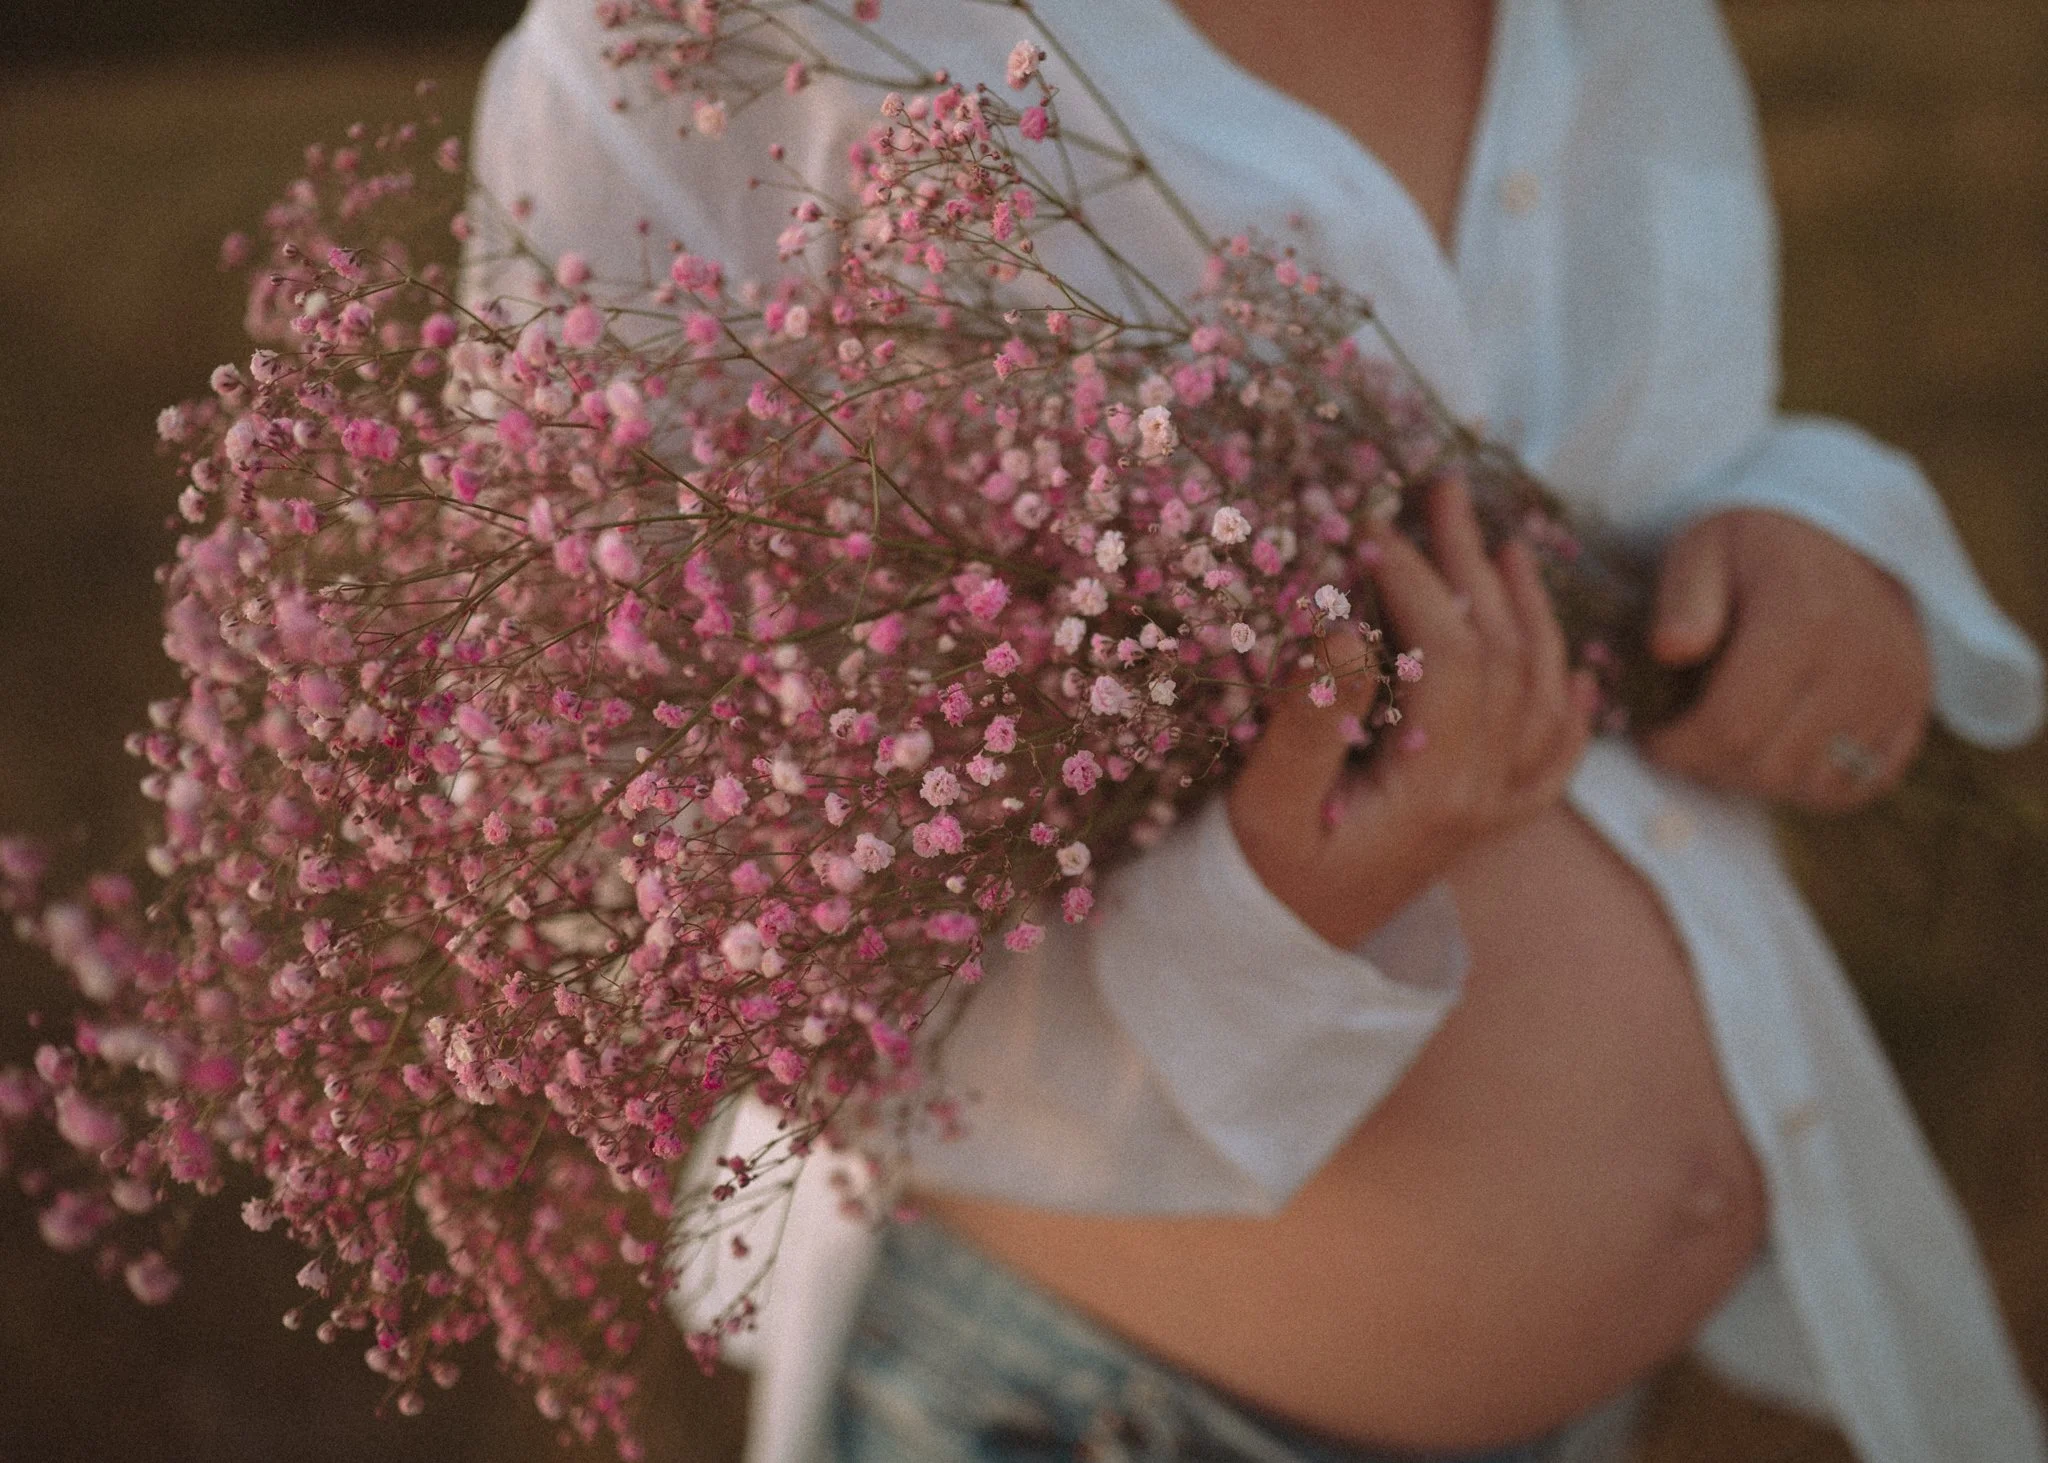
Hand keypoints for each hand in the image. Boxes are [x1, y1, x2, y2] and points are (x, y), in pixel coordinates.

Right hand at [1228, 477, 1598, 948]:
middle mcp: (1483, 793)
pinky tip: (1574, 669)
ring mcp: (1494, 808)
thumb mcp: (1267, 805)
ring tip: (1504, 544)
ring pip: (1541, 691)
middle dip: (1472, 562)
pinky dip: (1570, 706)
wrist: (1287, 958)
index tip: (1371, 527)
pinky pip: (1554, 758)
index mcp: (1435, 785)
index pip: (1450, 654)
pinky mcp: (1487, 821)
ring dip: (1527, 609)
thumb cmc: (1265, 876)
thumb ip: (1310, 723)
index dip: (1418, 580)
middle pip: (1502, 653)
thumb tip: (1346, 629)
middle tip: (1440, 488)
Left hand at [1641, 508, 1930, 810]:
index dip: (1678, 749)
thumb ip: (1682, 601)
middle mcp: (1861, 660)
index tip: (1652, 738)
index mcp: (1803, 618)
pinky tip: (1778, 748)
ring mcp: (1896, 688)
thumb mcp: (1703, 550)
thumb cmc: (1755, 548)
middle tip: (1685, 743)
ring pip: (1812, 783)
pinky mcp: (1913, 709)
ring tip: (1728, 741)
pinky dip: (1811, 783)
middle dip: (1710, 767)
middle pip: (1770, 765)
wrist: (1843, 537)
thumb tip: (1670, 649)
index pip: (1731, 727)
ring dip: (1757, 779)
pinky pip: (1859, 783)